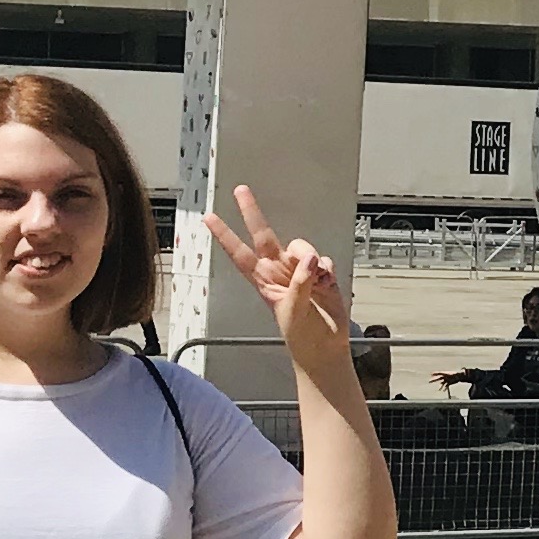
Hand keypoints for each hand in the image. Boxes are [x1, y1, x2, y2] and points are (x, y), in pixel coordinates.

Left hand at [205, 185, 348, 375]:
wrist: (325, 347)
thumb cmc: (301, 335)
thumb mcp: (292, 309)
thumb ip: (300, 281)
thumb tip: (309, 258)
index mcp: (263, 280)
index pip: (239, 254)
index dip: (225, 235)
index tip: (210, 218)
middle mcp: (279, 271)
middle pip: (263, 235)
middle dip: (252, 212)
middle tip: (240, 191)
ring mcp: (300, 271)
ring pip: (301, 246)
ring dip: (309, 256)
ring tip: (317, 279)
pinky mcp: (322, 274)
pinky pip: (323, 260)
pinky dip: (326, 269)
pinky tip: (327, 282)